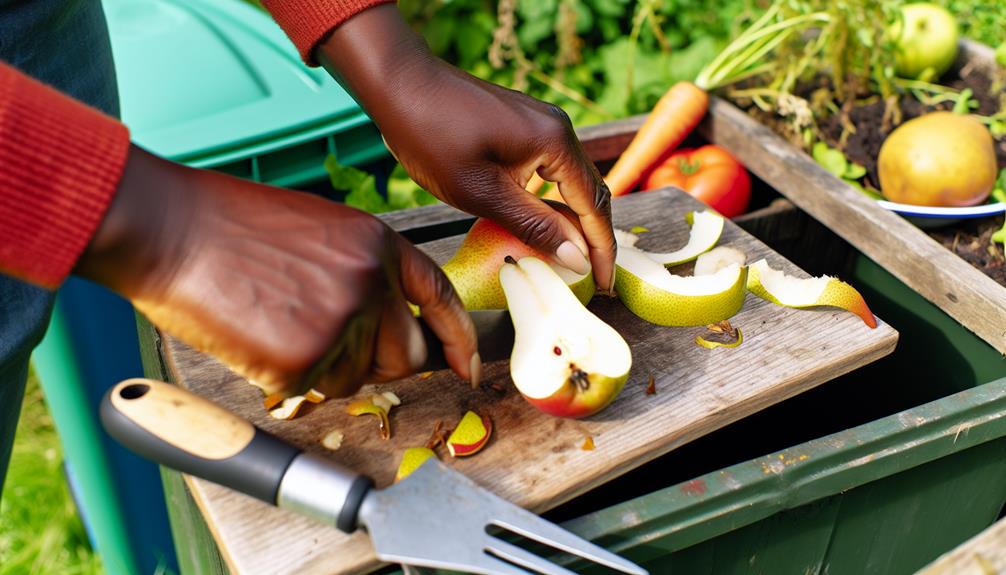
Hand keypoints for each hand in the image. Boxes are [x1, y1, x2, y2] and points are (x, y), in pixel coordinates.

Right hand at [75, 147, 477, 396]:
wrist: (171, 228)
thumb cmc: (233, 225)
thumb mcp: (323, 230)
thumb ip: (366, 273)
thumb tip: (387, 325)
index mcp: (380, 246)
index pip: (441, 300)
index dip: (458, 339)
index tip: (466, 367)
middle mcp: (373, 284)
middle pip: (406, 355)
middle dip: (379, 363)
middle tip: (334, 350)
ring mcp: (342, 322)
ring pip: (358, 378)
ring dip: (328, 369)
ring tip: (281, 328)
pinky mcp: (304, 359)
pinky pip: (314, 390)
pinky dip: (290, 378)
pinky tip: (260, 339)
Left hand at [317, 5, 616, 290]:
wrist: (399, 85)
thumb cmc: (434, 138)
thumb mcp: (484, 193)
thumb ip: (535, 226)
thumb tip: (578, 259)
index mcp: (556, 142)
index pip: (594, 205)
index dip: (602, 249)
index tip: (605, 285)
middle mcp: (558, 128)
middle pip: (590, 192)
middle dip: (593, 237)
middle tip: (594, 279)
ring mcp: (541, 123)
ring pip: (569, 181)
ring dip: (572, 220)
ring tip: (571, 259)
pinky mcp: (522, 126)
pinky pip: (550, 169)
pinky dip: (552, 201)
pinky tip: (542, 224)